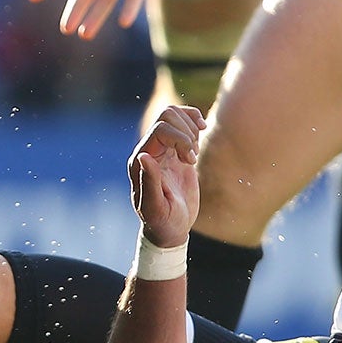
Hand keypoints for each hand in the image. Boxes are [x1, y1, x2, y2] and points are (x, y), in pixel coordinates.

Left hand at [127, 104, 203, 248]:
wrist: (170, 227)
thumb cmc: (162, 221)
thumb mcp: (156, 207)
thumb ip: (149, 182)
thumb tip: (144, 156)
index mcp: (141, 161)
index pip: (160, 129)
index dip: (181, 139)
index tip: (191, 161)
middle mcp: (149, 150)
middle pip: (167, 116)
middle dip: (187, 133)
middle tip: (193, 158)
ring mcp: (162, 148)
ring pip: (174, 115)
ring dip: (191, 129)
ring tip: (194, 154)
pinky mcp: (176, 150)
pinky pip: (182, 121)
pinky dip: (194, 121)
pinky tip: (201, 133)